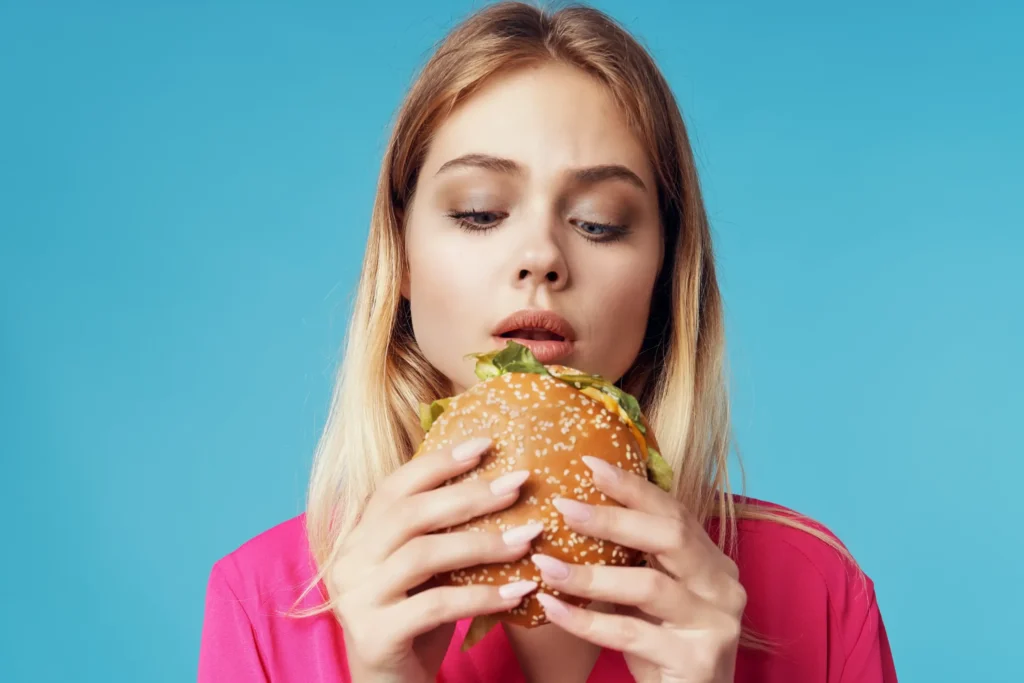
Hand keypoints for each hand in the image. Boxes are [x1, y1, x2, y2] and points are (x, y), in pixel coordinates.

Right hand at [329, 438, 541, 682]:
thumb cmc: (415, 621)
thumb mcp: (427, 571)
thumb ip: (442, 532)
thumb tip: (501, 484)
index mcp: (358, 536)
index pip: (396, 486)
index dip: (440, 462)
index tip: (485, 444)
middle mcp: (349, 561)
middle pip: (411, 513)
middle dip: (470, 495)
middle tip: (518, 483)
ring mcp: (357, 598)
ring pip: (424, 554)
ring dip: (484, 543)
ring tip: (529, 537)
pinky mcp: (376, 635)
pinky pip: (437, 606)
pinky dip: (483, 596)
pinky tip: (520, 592)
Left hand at [530, 456, 745, 682]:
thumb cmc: (661, 646)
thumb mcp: (647, 596)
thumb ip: (629, 558)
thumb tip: (571, 510)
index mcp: (713, 563)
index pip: (674, 512)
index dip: (632, 487)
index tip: (590, 463)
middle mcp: (723, 587)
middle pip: (669, 537)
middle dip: (613, 519)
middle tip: (564, 506)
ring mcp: (716, 624)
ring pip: (647, 586)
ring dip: (589, 573)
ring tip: (545, 564)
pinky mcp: (698, 661)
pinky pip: (630, 633)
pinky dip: (585, 620)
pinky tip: (552, 607)